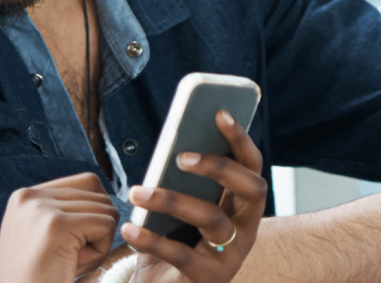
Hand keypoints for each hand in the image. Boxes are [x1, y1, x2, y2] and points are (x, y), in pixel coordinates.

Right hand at [0, 172, 119, 282]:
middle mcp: (29, 196)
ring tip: (70, 262)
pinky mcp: (57, 225)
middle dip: (97, 228)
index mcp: (24, 197)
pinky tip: (75, 266)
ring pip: (104, 209)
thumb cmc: (36, 281)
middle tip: (71, 258)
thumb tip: (108, 198)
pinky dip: (100, 250)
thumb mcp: (43, 239)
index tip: (72, 244)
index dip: (94, 213)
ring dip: (99, 241)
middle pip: (98, 193)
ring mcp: (41, 209)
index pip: (86, 183)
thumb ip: (65, 214)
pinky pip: (105, 224)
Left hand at [115, 110, 267, 282]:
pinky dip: (152, 239)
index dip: (240, 139)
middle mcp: (245, 227)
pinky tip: (129, 228)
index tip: (219, 113)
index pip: (251, 166)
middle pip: (250, 188)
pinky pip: (182, 254)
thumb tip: (170, 145)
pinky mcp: (210, 278)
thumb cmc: (174, 240)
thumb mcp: (181, 209)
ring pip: (211, 218)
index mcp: (241, 204)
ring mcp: (231, 254)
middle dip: (218, 167)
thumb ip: (182, 181)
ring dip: (172, 200)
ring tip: (137, 191)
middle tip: (181, 157)